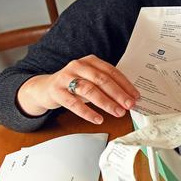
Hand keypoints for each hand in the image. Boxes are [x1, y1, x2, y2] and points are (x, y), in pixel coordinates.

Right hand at [17, 55, 139, 123]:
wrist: (45, 88)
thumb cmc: (74, 84)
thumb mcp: (90, 79)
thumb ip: (106, 84)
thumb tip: (128, 98)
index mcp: (90, 61)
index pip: (112, 71)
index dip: (125, 84)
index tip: (135, 96)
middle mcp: (78, 66)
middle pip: (102, 80)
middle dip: (118, 94)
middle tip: (129, 105)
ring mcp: (66, 77)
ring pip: (89, 90)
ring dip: (106, 103)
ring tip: (117, 112)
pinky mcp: (56, 91)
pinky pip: (74, 103)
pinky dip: (87, 112)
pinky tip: (98, 119)